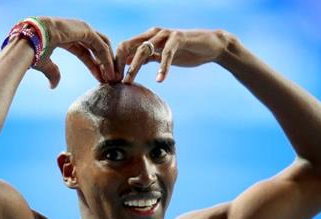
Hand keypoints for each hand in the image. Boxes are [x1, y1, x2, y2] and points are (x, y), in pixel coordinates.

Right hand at [32, 17, 114, 87]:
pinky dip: (107, 60)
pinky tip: (109, 73)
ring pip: (102, 47)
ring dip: (109, 63)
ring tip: (113, 78)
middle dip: (104, 64)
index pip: (86, 52)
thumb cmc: (33, 50)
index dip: (95, 66)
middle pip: (97, 48)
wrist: (30, 40)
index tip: (101, 79)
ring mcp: (82, 28)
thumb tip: (53, 86)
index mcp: (67, 37)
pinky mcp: (86, 30)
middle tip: (110, 80)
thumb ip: (53, 73)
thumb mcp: (45, 64)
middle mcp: (76, 31)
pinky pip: (101, 47)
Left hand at [115, 27, 231, 83]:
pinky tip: (159, 79)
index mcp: (147, 37)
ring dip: (134, 67)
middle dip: (119, 65)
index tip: (111, 79)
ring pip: (144, 49)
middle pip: (129, 46)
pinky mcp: (178, 39)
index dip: (116, 62)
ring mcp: (165, 35)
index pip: (124, 46)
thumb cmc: (185, 51)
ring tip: (128, 82)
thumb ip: (146, 57)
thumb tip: (127, 63)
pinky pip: (166, 54)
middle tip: (114, 82)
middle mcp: (154, 33)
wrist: (209, 46)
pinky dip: (162, 67)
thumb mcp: (161, 55)